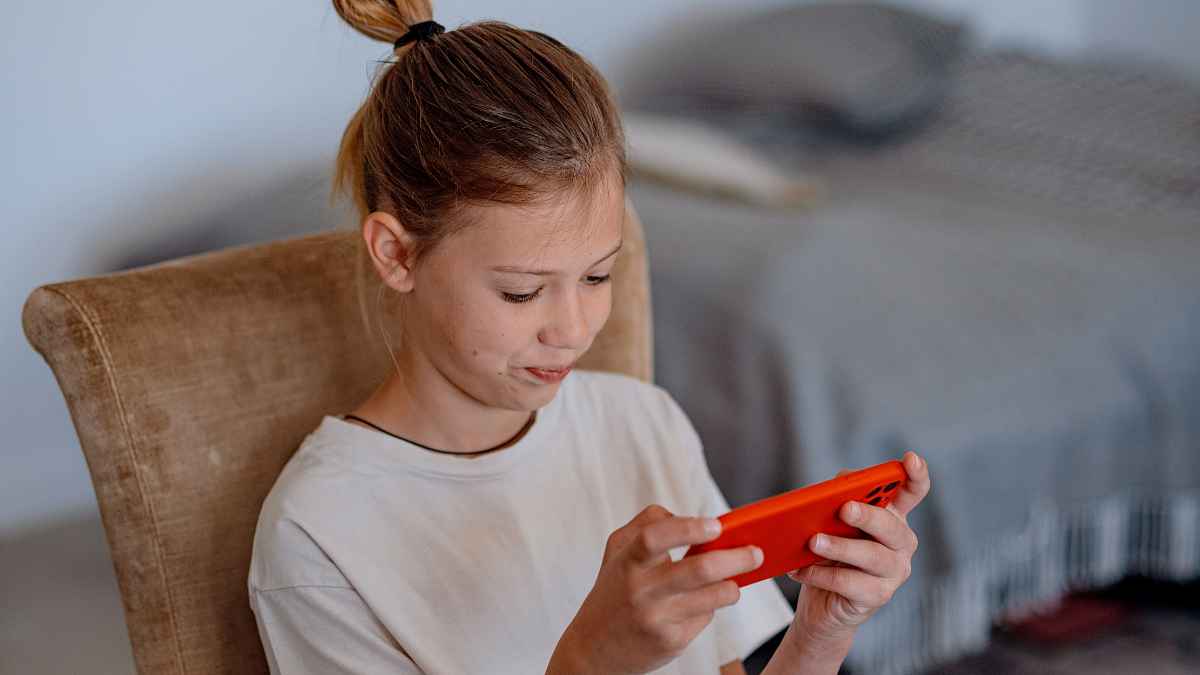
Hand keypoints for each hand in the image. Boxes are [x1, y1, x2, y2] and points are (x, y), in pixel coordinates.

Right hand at [548, 505, 763, 674]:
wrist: (593, 649)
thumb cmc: (613, 590)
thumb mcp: (617, 551)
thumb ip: (647, 524)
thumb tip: (690, 518)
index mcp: (627, 561)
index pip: (656, 537)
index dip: (689, 528)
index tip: (716, 525)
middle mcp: (641, 590)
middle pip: (699, 570)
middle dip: (736, 558)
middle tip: (755, 552)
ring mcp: (657, 619)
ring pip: (713, 597)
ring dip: (733, 586)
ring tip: (737, 580)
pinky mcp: (671, 642)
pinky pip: (705, 618)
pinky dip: (712, 606)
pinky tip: (705, 603)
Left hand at [786, 451, 930, 642]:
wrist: (822, 603)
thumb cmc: (828, 555)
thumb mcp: (831, 521)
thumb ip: (837, 499)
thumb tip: (833, 489)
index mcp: (892, 516)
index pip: (913, 492)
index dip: (916, 475)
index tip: (910, 458)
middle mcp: (901, 542)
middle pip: (891, 525)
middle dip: (868, 515)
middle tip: (845, 508)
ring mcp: (895, 571)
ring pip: (872, 556)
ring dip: (840, 547)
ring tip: (813, 542)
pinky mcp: (879, 596)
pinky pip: (851, 583)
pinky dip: (822, 575)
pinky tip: (800, 570)